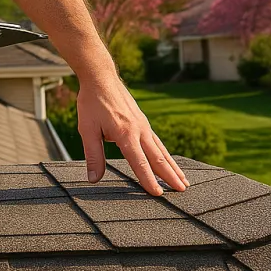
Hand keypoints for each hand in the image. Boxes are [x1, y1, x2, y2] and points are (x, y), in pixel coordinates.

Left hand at [76, 70, 189, 195]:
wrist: (101, 77)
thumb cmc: (92, 103)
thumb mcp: (86, 129)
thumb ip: (93, 156)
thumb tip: (93, 179)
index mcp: (125, 134)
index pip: (139, 162)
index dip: (149, 180)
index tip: (158, 194)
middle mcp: (139, 130)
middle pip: (158, 158)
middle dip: (170, 176)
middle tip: (182, 191)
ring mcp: (143, 125)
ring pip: (161, 150)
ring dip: (173, 166)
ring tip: (184, 181)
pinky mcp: (142, 122)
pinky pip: (157, 142)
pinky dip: (166, 154)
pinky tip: (170, 161)